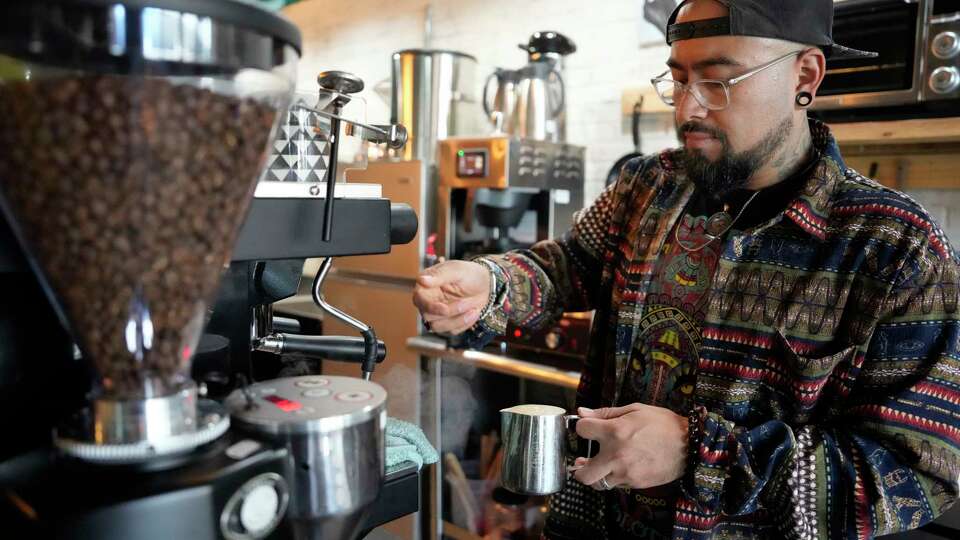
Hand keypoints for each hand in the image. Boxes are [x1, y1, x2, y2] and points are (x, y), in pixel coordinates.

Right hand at [413, 260, 489, 334]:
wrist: (486, 285)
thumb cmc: (469, 274)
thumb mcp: (457, 271)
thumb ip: (439, 276)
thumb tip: (421, 280)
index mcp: (426, 286)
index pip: (418, 299)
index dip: (430, 307)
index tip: (445, 309)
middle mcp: (428, 301)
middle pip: (428, 316)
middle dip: (451, 312)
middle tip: (468, 302)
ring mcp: (437, 314)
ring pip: (438, 327)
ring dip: (458, 319)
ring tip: (474, 307)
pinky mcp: (448, 323)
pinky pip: (452, 330)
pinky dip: (465, 323)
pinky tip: (474, 311)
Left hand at [572, 403, 687, 490]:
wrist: (690, 445)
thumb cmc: (663, 424)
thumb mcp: (635, 410)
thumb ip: (605, 413)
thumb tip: (582, 413)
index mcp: (614, 432)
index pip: (582, 430)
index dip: (582, 427)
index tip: (587, 428)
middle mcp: (616, 455)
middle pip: (583, 473)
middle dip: (579, 468)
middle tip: (582, 461)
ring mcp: (626, 472)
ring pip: (598, 483)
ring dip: (596, 475)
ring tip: (600, 466)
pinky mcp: (636, 483)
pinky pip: (616, 484)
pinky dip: (614, 477)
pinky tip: (619, 467)